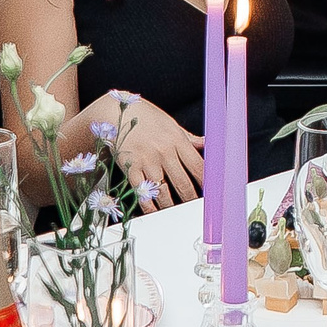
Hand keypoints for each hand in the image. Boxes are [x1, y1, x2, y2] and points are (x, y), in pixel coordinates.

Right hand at [90, 89, 201, 206]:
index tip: (212, 193)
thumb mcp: (170, 123)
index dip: (207, 182)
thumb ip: (189, 138)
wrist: (114, 112)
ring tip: (178, 214)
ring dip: (172, 206)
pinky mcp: (131, 168)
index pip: (198, 166)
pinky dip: (149, 206)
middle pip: (183, 183)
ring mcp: (147, 161)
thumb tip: (207, 143)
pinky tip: (155, 212)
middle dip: (191, 199)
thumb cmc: (144, 117)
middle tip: (196, 209)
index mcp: (177, 139)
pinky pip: (142, 192)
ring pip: (164, 192)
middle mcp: (164, 152)